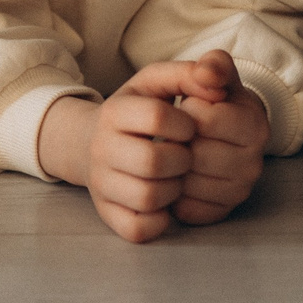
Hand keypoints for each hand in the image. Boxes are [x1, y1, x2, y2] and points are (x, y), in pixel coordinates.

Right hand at [37, 61, 203, 243]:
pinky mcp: (107, 213)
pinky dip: (158, 220)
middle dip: (182, 160)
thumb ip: (189, 73)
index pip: (157, 116)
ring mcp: (101, 184)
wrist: (88, 141)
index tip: (188, 127)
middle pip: (153, 162)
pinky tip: (164, 203)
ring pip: (147, 198)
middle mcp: (100, 148)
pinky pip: (137, 228)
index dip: (185, 124)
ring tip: (175, 177)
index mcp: (113, 111)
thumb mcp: (156, 82)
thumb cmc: (135, 110)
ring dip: (173, 189)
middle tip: (185, 155)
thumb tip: (215, 81)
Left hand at [168, 49, 268, 225]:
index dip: (187, 109)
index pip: (204, 119)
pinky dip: (176, 193)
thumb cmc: (208, 99)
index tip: (190, 106)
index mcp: (256, 124)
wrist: (210, 131)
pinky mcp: (222, 213)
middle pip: (195, 155)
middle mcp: (255, 163)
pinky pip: (188, 209)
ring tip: (179, 150)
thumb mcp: (212, 73)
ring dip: (174, 166)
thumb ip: (212, 65)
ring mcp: (240, 191)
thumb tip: (206, 74)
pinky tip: (179, 175)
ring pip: (189, 184)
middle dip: (179, 140)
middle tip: (181, 131)